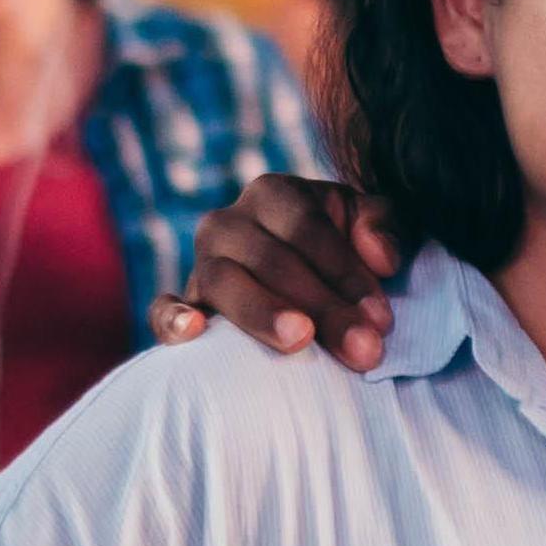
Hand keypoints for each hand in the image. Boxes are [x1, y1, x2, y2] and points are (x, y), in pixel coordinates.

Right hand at [164, 173, 400, 368]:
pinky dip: (172, 319)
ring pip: (224, 284)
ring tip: (300, 341)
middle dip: (324, 307)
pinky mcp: (183, 304)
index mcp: (273, 194)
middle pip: (273, 261)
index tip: (381, 319)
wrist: (298, 284)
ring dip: (263, 313)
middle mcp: (228, 223)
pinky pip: (162, 310)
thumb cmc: (338, 255)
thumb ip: (383, 227)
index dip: (347, 272)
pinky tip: (195, 333)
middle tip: (365, 350)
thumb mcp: (366, 228)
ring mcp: (200, 264)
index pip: (308, 229)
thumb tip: (381, 258)